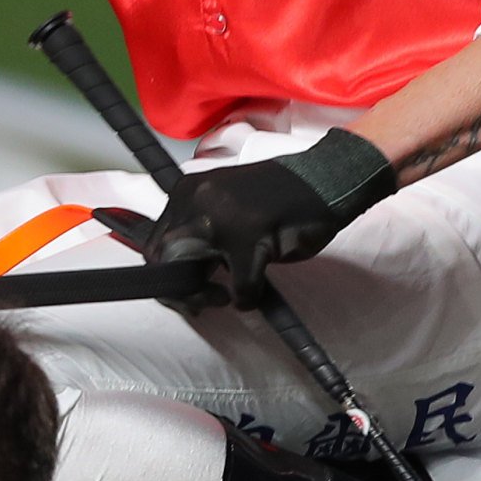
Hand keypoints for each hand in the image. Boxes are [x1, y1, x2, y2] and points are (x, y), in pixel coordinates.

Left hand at [142, 127, 399, 306]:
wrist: (326, 179)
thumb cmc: (278, 200)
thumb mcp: (225, 208)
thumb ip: (198, 231)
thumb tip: (176, 271)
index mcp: (188, 191)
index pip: (154, 240)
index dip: (163, 274)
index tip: (184, 290)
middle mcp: (198, 199)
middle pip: (161, 257)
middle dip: (176, 290)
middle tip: (200, 301)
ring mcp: (224, 217)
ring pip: (190, 270)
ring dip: (204, 295)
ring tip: (223, 297)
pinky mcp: (253, 236)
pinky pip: (239, 285)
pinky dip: (246, 298)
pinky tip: (253, 293)